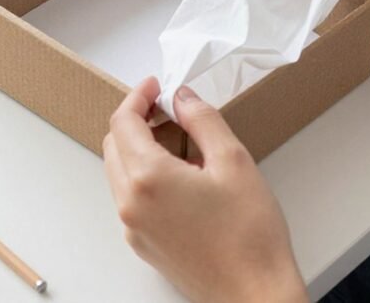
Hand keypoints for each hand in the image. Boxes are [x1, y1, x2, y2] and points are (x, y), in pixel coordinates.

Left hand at [103, 77, 306, 302]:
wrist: (255, 294)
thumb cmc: (250, 236)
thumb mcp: (233, 161)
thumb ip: (202, 120)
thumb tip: (182, 98)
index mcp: (148, 178)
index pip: (124, 122)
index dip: (138, 97)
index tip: (156, 87)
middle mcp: (130, 203)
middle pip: (114, 145)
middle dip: (136, 121)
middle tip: (168, 110)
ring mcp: (133, 227)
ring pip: (119, 172)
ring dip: (139, 149)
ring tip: (180, 143)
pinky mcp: (143, 244)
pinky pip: (131, 198)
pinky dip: (144, 177)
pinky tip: (181, 177)